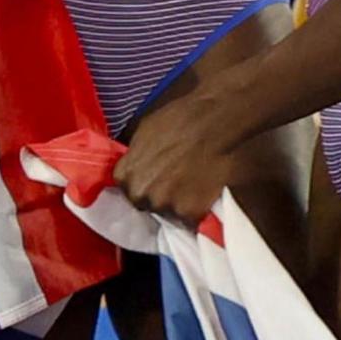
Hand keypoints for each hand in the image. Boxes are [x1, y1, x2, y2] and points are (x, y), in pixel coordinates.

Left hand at [116, 87, 247, 223]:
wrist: (214, 123)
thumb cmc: (180, 119)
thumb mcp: (145, 131)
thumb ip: (137, 155)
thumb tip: (137, 162)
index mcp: (126, 173)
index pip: (127, 188)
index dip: (143, 183)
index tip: (156, 178)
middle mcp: (140, 193)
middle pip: (147, 203)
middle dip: (159, 196)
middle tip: (179, 182)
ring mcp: (164, 205)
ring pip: (170, 214)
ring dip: (180, 205)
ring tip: (195, 186)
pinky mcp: (189, 214)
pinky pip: (192, 220)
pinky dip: (199, 211)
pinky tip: (207, 194)